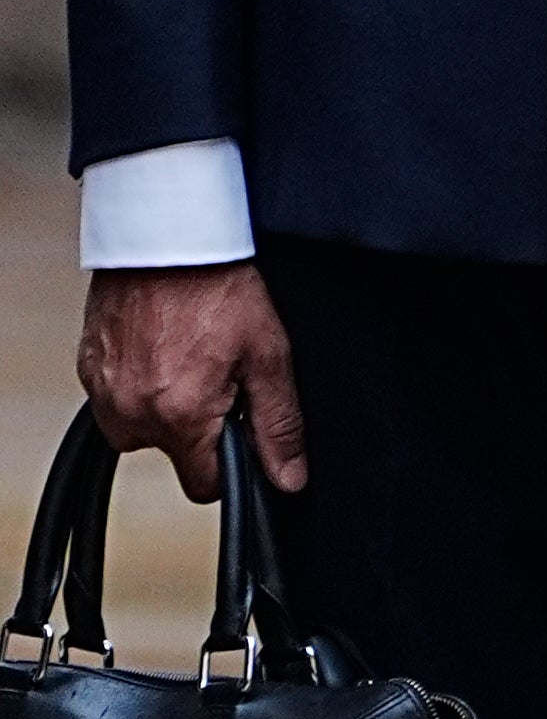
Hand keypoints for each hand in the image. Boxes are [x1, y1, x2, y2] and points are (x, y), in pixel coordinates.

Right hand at [78, 266, 306, 500]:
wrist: (167, 233)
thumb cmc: (217, 284)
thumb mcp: (268, 355)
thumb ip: (278, 424)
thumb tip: (287, 477)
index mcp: (179, 416)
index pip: (205, 485)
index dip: (231, 461)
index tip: (239, 426)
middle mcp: (132, 411)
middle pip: (173, 453)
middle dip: (199, 426)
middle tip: (217, 374)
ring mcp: (103, 390)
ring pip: (142, 427)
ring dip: (166, 405)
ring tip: (188, 355)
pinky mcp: (88, 367)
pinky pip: (118, 397)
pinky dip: (140, 381)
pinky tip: (162, 345)